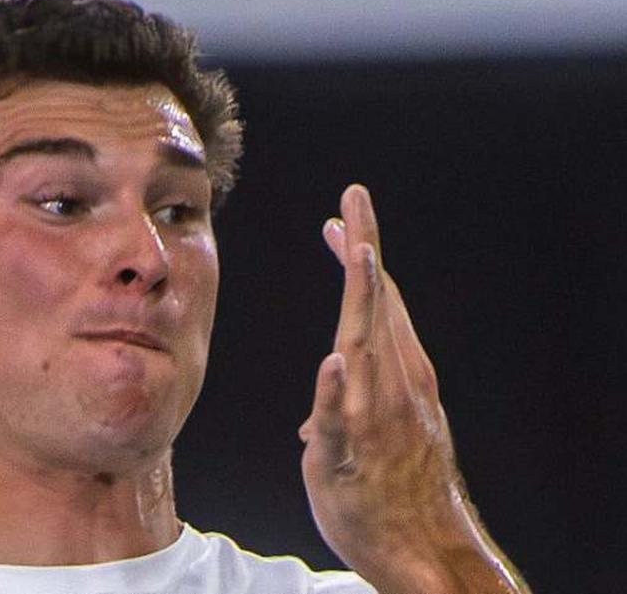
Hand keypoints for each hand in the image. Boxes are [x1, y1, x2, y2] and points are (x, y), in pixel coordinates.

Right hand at [299, 185, 528, 593]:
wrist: (424, 550)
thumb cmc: (368, 516)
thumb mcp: (332, 472)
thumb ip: (329, 415)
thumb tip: (331, 365)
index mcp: (372, 390)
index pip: (364, 306)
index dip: (357, 255)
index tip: (349, 212)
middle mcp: (397, 382)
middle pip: (381, 297)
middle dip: (365, 245)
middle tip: (353, 203)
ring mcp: (412, 392)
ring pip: (393, 316)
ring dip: (372, 273)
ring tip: (355, 244)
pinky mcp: (420, 406)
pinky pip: (399, 343)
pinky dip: (379, 312)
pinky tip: (363, 316)